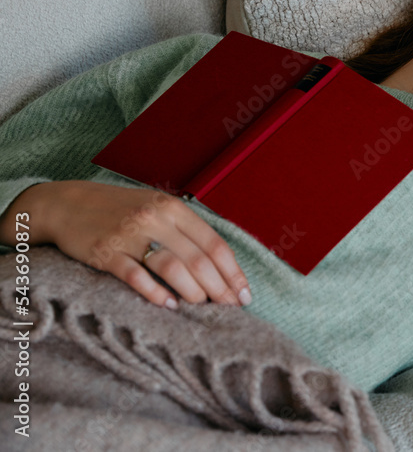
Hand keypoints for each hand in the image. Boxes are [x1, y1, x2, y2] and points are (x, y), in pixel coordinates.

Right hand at [2, 180, 250, 308]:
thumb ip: (187, 230)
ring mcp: (130, 235)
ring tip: (201, 307)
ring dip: (192, 292)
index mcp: (173, 208)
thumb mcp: (158, 208)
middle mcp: (155, 219)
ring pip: (172, 267)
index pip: (215, 244)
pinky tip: (169, 305)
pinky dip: (155, 293)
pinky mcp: (106, 252)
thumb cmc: (120, 210)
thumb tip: (223, 262)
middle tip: (229, 307)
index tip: (244, 294)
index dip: (233, 272)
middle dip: (219, 288)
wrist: (67, 204)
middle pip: (198, 259)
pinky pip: (136, 276)